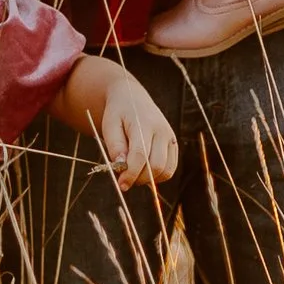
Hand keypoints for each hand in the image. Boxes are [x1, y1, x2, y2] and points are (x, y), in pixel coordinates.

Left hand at [92, 69, 177, 189]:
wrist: (132, 98)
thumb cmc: (118, 113)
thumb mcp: (110, 125)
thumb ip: (115, 146)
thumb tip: (122, 168)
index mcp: (145, 123)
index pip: (140, 155)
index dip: (131, 174)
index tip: (121, 185)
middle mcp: (162, 130)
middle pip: (155, 165)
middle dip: (139, 179)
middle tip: (125, 180)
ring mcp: (170, 137)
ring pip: (166, 170)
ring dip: (149, 179)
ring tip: (133, 173)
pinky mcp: (174, 144)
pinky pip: (170, 169)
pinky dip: (158, 176)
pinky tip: (144, 171)